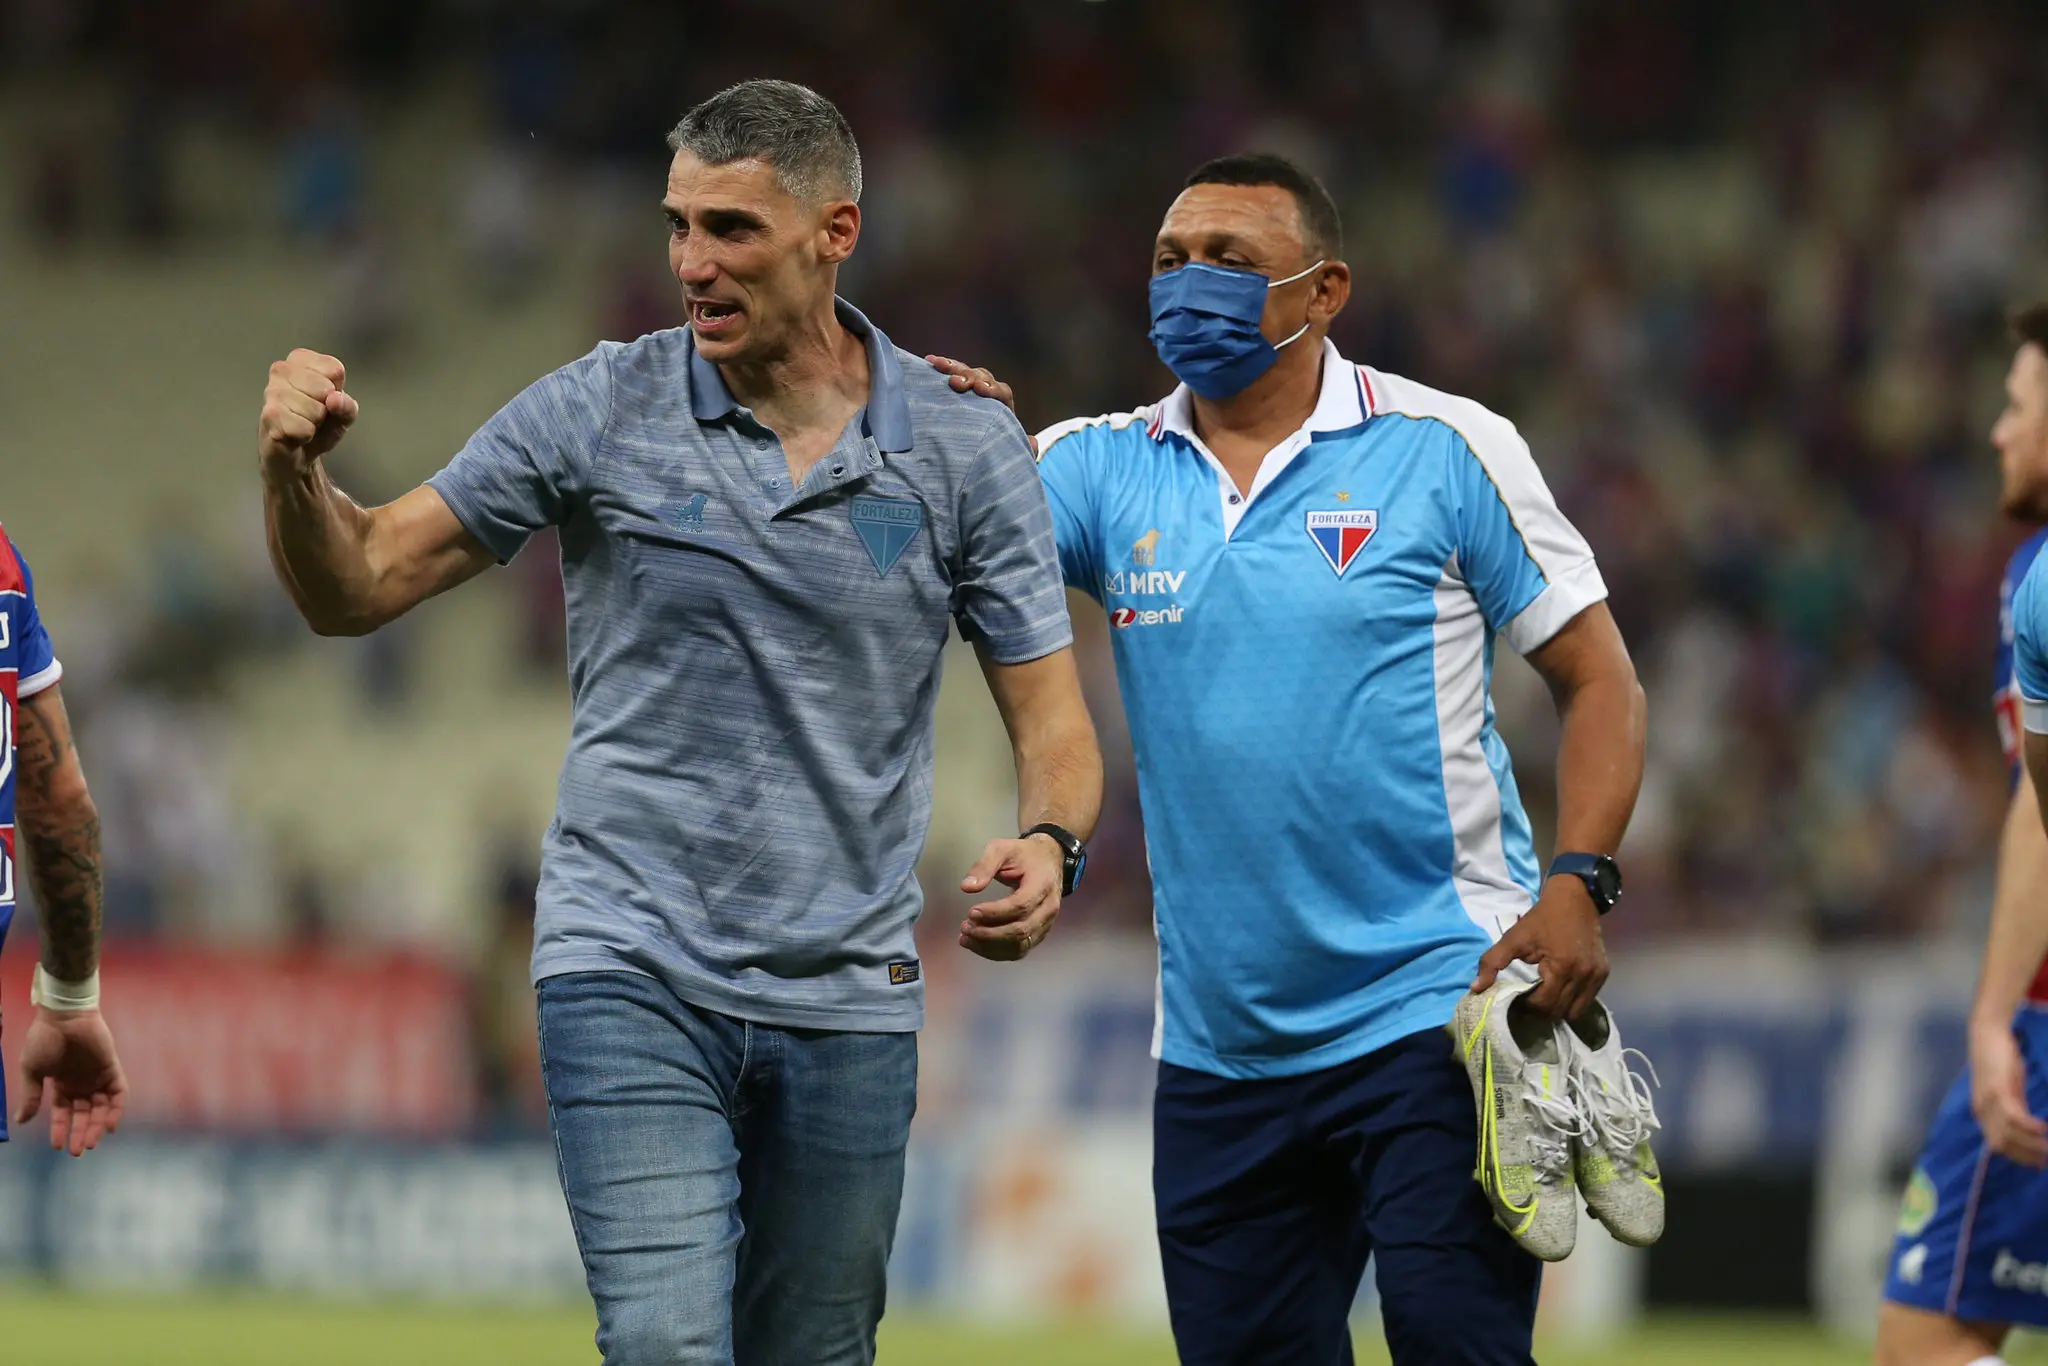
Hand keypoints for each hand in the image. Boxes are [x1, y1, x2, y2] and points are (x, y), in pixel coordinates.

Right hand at [15, 1007, 126, 1156]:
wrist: (63, 1016)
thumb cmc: (45, 1040)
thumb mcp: (33, 1070)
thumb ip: (32, 1096)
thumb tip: (22, 1121)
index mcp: (62, 1085)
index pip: (64, 1114)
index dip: (61, 1129)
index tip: (57, 1146)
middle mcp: (82, 1083)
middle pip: (84, 1114)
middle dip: (81, 1133)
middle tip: (78, 1151)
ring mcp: (98, 1077)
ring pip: (101, 1108)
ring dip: (97, 1126)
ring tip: (90, 1143)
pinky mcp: (112, 1068)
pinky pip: (119, 1093)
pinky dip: (116, 1110)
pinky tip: (109, 1125)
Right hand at [260, 348, 358, 468]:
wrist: (296, 454)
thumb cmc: (318, 427)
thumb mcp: (343, 415)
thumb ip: (347, 406)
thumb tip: (336, 399)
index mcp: (301, 360)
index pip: (334, 369)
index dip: (337, 391)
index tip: (326, 400)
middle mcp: (282, 369)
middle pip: (325, 388)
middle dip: (325, 409)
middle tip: (313, 415)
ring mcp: (272, 391)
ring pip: (314, 409)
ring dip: (314, 424)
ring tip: (303, 424)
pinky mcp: (268, 414)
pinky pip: (303, 427)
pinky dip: (305, 436)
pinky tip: (295, 434)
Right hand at [926, 355, 1034, 453]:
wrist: (978, 464)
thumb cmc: (993, 458)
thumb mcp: (1009, 458)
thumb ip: (1022, 449)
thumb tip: (1033, 441)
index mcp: (1004, 410)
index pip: (1002, 392)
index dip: (992, 389)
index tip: (979, 390)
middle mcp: (987, 397)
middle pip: (982, 378)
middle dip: (970, 376)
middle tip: (956, 382)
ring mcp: (969, 394)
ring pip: (965, 373)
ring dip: (953, 367)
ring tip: (937, 364)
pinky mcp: (952, 394)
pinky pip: (948, 376)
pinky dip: (941, 368)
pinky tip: (929, 361)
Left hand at [958, 833, 1064, 961]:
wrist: (1048, 860)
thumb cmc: (1023, 855)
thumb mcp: (1002, 849)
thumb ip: (984, 866)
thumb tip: (966, 887)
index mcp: (1042, 884)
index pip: (1020, 905)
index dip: (994, 913)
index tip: (970, 912)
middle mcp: (1048, 908)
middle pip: (1021, 931)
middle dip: (989, 933)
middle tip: (964, 927)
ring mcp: (1046, 924)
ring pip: (1020, 946)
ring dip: (990, 947)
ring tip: (966, 938)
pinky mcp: (1039, 934)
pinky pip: (1019, 950)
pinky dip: (997, 952)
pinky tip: (977, 944)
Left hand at [1472, 876, 1609, 1020]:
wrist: (1574, 899)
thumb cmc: (1541, 919)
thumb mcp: (1513, 937)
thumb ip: (1492, 962)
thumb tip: (1476, 988)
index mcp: (1562, 967)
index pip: (1542, 1005)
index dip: (1527, 1005)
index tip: (1517, 997)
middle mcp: (1583, 975)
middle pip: (1558, 1011)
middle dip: (1540, 1010)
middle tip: (1528, 999)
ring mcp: (1597, 976)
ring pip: (1574, 1011)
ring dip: (1557, 1008)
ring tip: (1544, 995)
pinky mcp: (1604, 974)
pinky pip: (1587, 1000)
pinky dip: (1572, 1000)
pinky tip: (1559, 989)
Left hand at [1971, 1015, 2047, 1167]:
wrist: (1989, 1034)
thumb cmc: (2001, 1061)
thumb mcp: (2008, 1090)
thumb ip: (2014, 1108)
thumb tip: (2027, 1127)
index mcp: (1983, 1113)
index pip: (1998, 1146)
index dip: (2019, 1158)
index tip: (2039, 1165)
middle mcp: (1982, 1111)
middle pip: (2002, 1145)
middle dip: (2027, 1157)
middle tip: (2047, 1162)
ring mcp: (1988, 1101)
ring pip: (2008, 1135)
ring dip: (2031, 1145)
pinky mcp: (1997, 1089)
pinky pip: (2012, 1117)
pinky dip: (2028, 1127)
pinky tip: (2044, 1130)